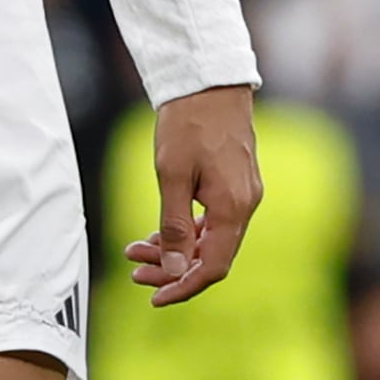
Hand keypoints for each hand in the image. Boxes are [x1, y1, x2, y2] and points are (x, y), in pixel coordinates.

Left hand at [128, 85, 260, 305]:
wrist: (209, 82)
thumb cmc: (188, 124)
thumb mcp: (172, 175)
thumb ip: (175, 226)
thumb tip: (176, 270)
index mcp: (233, 208)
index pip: (214, 267)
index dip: (185, 287)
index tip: (156, 297)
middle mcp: (245, 205)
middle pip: (212, 256)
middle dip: (173, 269)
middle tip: (135, 272)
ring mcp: (243, 194)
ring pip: (211, 238)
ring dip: (176, 249)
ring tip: (137, 250)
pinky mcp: (235, 183)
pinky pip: (213, 220)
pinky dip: (187, 230)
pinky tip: (160, 232)